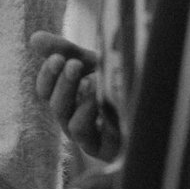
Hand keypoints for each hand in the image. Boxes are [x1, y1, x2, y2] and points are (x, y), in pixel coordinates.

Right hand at [29, 31, 121, 159]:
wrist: (156, 100)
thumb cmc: (121, 81)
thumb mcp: (93, 61)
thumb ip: (65, 50)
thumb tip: (34, 38)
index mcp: (68, 99)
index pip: (45, 91)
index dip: (47, 76)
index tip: (57, 58)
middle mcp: (74, 120)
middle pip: (55, 107)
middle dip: (63, 84)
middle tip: (74, 65)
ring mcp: (89, 138)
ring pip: (70, 125)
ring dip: (78, 102)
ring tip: (91, 82)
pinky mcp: (105, 150)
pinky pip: (89, 138)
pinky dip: (92, 118)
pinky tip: (102, 100)